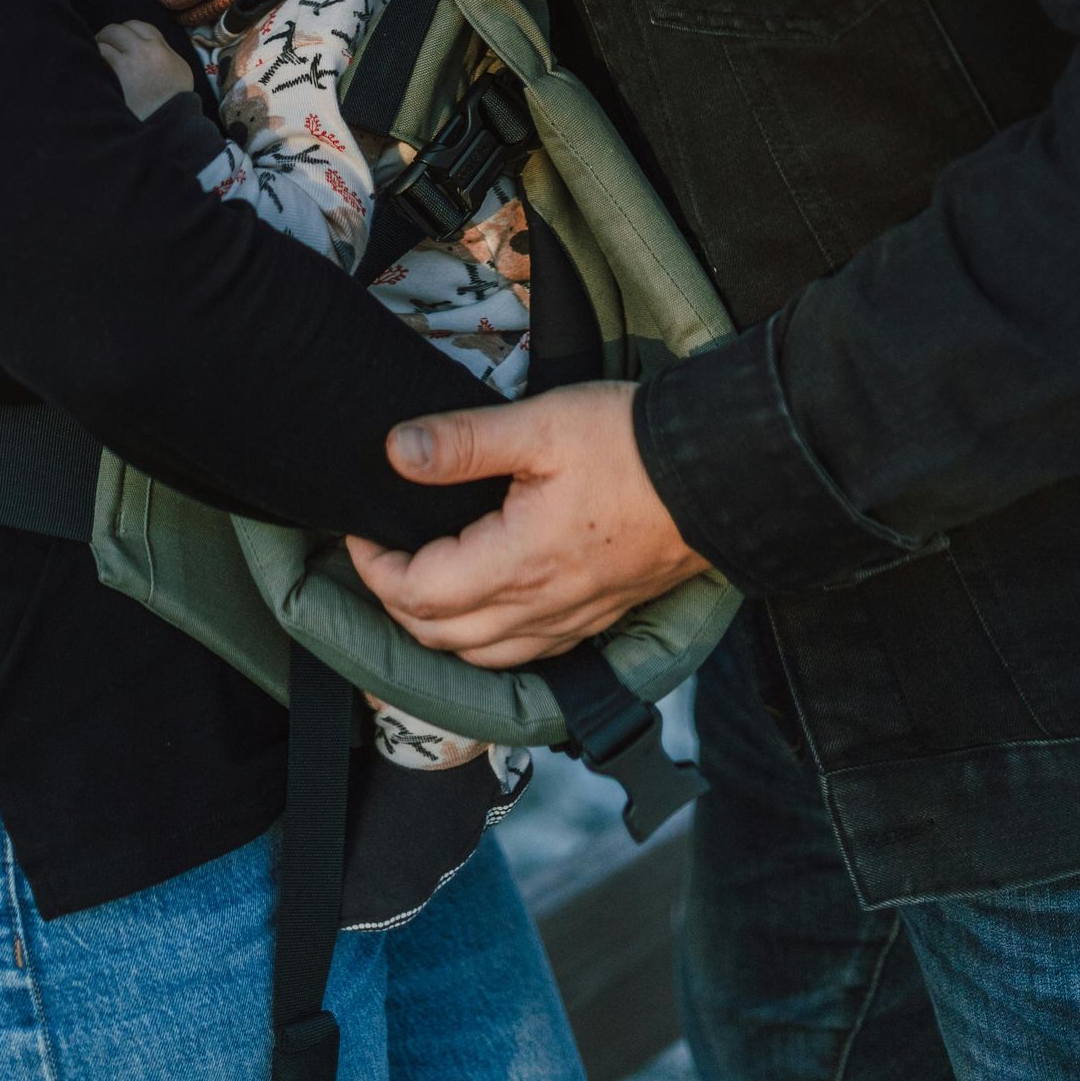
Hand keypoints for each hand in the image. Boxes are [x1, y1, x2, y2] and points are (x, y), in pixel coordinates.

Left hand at [96, 19, 192, 119]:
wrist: (167, 126)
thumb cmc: (173, 101)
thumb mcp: (178, 70)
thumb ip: (163, 51)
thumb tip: (142, 41)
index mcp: (161, 49)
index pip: (138, 26)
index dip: (126, 31)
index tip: (120, 41)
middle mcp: (145, 51)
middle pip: (118, 29)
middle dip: (108, 36)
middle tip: (102, 46)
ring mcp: (129, 62)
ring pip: (104, 40)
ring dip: (98, 47)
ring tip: (95, 58)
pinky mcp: (114, 76)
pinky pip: (98, 56)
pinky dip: (93, 60)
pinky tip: (94, 70)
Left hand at [346, 384, 707, 667]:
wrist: (718, 474)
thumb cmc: (630, 444)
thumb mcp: (540, 425)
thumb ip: (463, 442)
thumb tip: (395, 451)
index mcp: (518, 564)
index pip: (418, 593)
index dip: (374, 567)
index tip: (361, 531)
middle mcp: (541, 608)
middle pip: (441, 636)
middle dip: (396, 601)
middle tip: (379, 554)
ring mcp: (572, 620)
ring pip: (482, 655)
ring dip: (438, 629)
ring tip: (419, 582)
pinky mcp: (597, 618)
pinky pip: (526, 653)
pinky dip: (487, 641)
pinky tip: (484, 607)